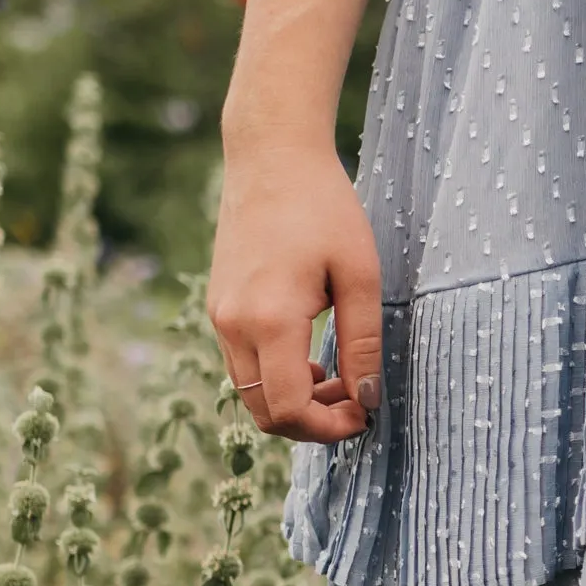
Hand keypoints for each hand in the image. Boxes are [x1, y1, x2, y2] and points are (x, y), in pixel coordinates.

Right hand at [205, 141, 382, 441]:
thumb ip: (363, 344)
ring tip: (339, 377)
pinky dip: (276, 377)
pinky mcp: (219, 307)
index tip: (363, 417)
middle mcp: (234, 325)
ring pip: (250, 392)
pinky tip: (312, 356)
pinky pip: (243, 364)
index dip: (327, 429)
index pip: (287, 410)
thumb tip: (367, 400)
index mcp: (270, 320)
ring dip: (293, 400)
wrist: (271, 157)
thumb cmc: (323, 207)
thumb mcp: (360, 276)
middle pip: (263, 413)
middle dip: (311, 423)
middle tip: (354, 403)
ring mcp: (219, 317)